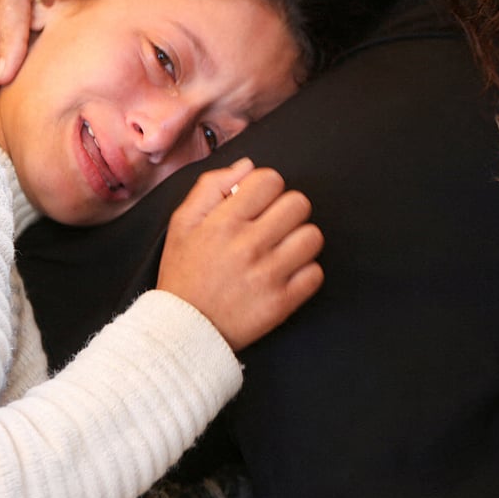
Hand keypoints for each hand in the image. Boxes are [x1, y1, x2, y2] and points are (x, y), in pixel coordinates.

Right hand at [157, 159, 324, 350]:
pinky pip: (315, 273)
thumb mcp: (183, 222)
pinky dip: (304, 272)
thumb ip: (211, 186)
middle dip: (287, 210)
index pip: (271, 180)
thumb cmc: (184, 272)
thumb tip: (248, 166)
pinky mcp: (281, 303)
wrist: (183, 331)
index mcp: (224, 222)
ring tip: (281, 249)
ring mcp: (267, 275)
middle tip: (273, 225)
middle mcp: (248, 245)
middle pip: (299, 204)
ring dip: (299, 240)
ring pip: (312, 237)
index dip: (267, 188)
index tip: (259, 203)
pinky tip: (285, 274)